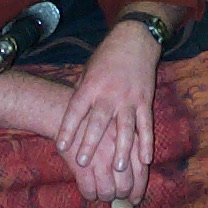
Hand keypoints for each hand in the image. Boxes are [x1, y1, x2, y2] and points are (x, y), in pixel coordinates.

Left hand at [54, 20, 160, 202]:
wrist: (136, 39)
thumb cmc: (107, 56)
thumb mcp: (87, 70)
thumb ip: (81, 93)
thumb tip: (72, 117)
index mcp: (91, 85)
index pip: (77, 109)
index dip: (68, 128)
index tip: (61, 146)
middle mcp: (110, 93)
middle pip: (99, 122)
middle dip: (90, 143)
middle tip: (82, 163)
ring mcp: (130, 98)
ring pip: (126, 127)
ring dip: (122, 149)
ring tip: (118, 168)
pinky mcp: (146, 101)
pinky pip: (147, 125)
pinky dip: (146, 142)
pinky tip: (146, 160)